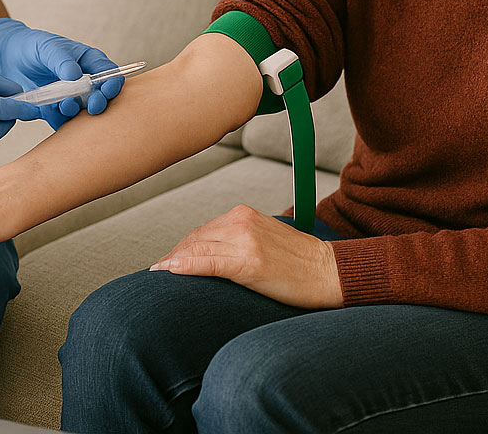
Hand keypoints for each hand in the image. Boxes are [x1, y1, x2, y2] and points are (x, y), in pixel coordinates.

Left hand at [0, 17, 124, 127]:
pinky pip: (63, 122)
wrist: (7, 59)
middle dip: (99, 102)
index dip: (112, 82)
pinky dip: (61, 122)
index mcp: (88, 62)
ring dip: (77, 113)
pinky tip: (51, 113)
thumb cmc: (32, 46)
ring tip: (65, 105)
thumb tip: (76, 75)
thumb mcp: (47, 47)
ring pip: (82, 112)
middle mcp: (83, 82)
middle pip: (100, 96)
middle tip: (93, 106)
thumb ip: (62, 60)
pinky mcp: (55, 111)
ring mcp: (70, 98)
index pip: (109, 73)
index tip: (106, 89)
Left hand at [149, 204, 344, 308]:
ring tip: (159, 275)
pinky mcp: (248, 263)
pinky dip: (185, 266)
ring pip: (197, 250)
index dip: (182, 248)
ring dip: (174, 262)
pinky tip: (170, 272)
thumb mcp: (265, 238)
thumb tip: (210, 253)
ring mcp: (244, 241)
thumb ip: (237, 238)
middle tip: (158, 271)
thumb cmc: (299, 261)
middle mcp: (241, 221)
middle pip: (195, 239)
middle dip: (174, 256)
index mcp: (244, 214)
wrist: (329, 272)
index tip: (167, 262)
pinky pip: (208, 263)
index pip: (202, 231)